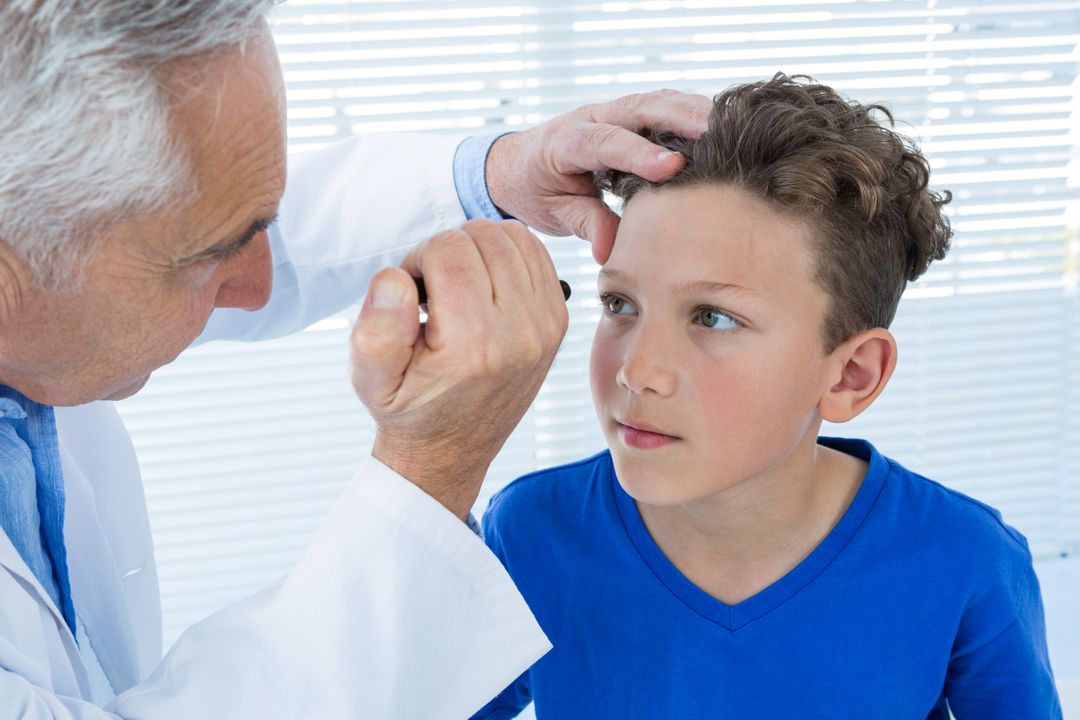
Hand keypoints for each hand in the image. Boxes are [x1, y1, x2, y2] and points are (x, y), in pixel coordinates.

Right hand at [349, 220, 568, 519]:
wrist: (449, 452)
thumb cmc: (408, 409)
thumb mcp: (369, 378)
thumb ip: (375, 327)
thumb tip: (398, 278)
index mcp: (475, 346)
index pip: (449, 250)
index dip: (418, 258)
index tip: (412, 294)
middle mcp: (521, 334)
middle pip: (485, 236)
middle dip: (449, 249)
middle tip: (433, 288)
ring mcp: (546, 327)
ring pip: (515, 237)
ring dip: (479, 248)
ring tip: (457, 285)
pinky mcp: (557, 322)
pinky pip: (537, 255)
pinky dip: (507, 256)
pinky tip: (483, 285)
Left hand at [485, 89, 711, 263]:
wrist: (518, 166)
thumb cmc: (535, 190)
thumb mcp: (554, 213)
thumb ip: (586, 225)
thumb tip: (610, 252)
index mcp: (565, 142)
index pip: (605, 142)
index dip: (639, 154)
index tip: (671, 168)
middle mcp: (591, 118)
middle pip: (639, 107)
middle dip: (678, 118)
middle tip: (716, 133)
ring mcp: (612, 113)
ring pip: (656, 101)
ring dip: (691, 111)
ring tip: (729, 127)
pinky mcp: (629, 118)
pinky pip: (663, 108)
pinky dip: (690, 114)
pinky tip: (720, 128)